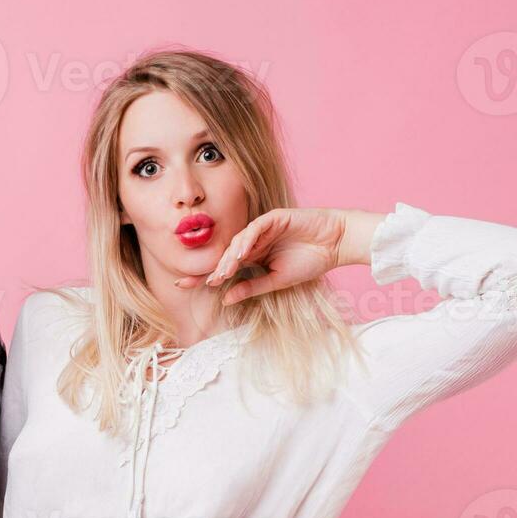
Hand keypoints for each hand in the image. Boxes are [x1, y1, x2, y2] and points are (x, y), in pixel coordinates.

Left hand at [177, 207, 349, 305]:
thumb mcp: (276, 281)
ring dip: (229, 258)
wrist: (335, 244)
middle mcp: (253, 242)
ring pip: (239, 242)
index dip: (204, 275)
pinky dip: (247, 240)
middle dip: (212, 268)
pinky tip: (240, 253)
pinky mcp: (274, 217)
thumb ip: (251, 288)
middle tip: (199, 281)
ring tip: (221, 273)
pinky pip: (256, 228)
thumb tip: (225, 299)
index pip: (224, 267)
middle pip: (226, 254)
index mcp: (253, 257)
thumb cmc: (310, 261)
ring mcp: (262, 229)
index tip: (182, 285)